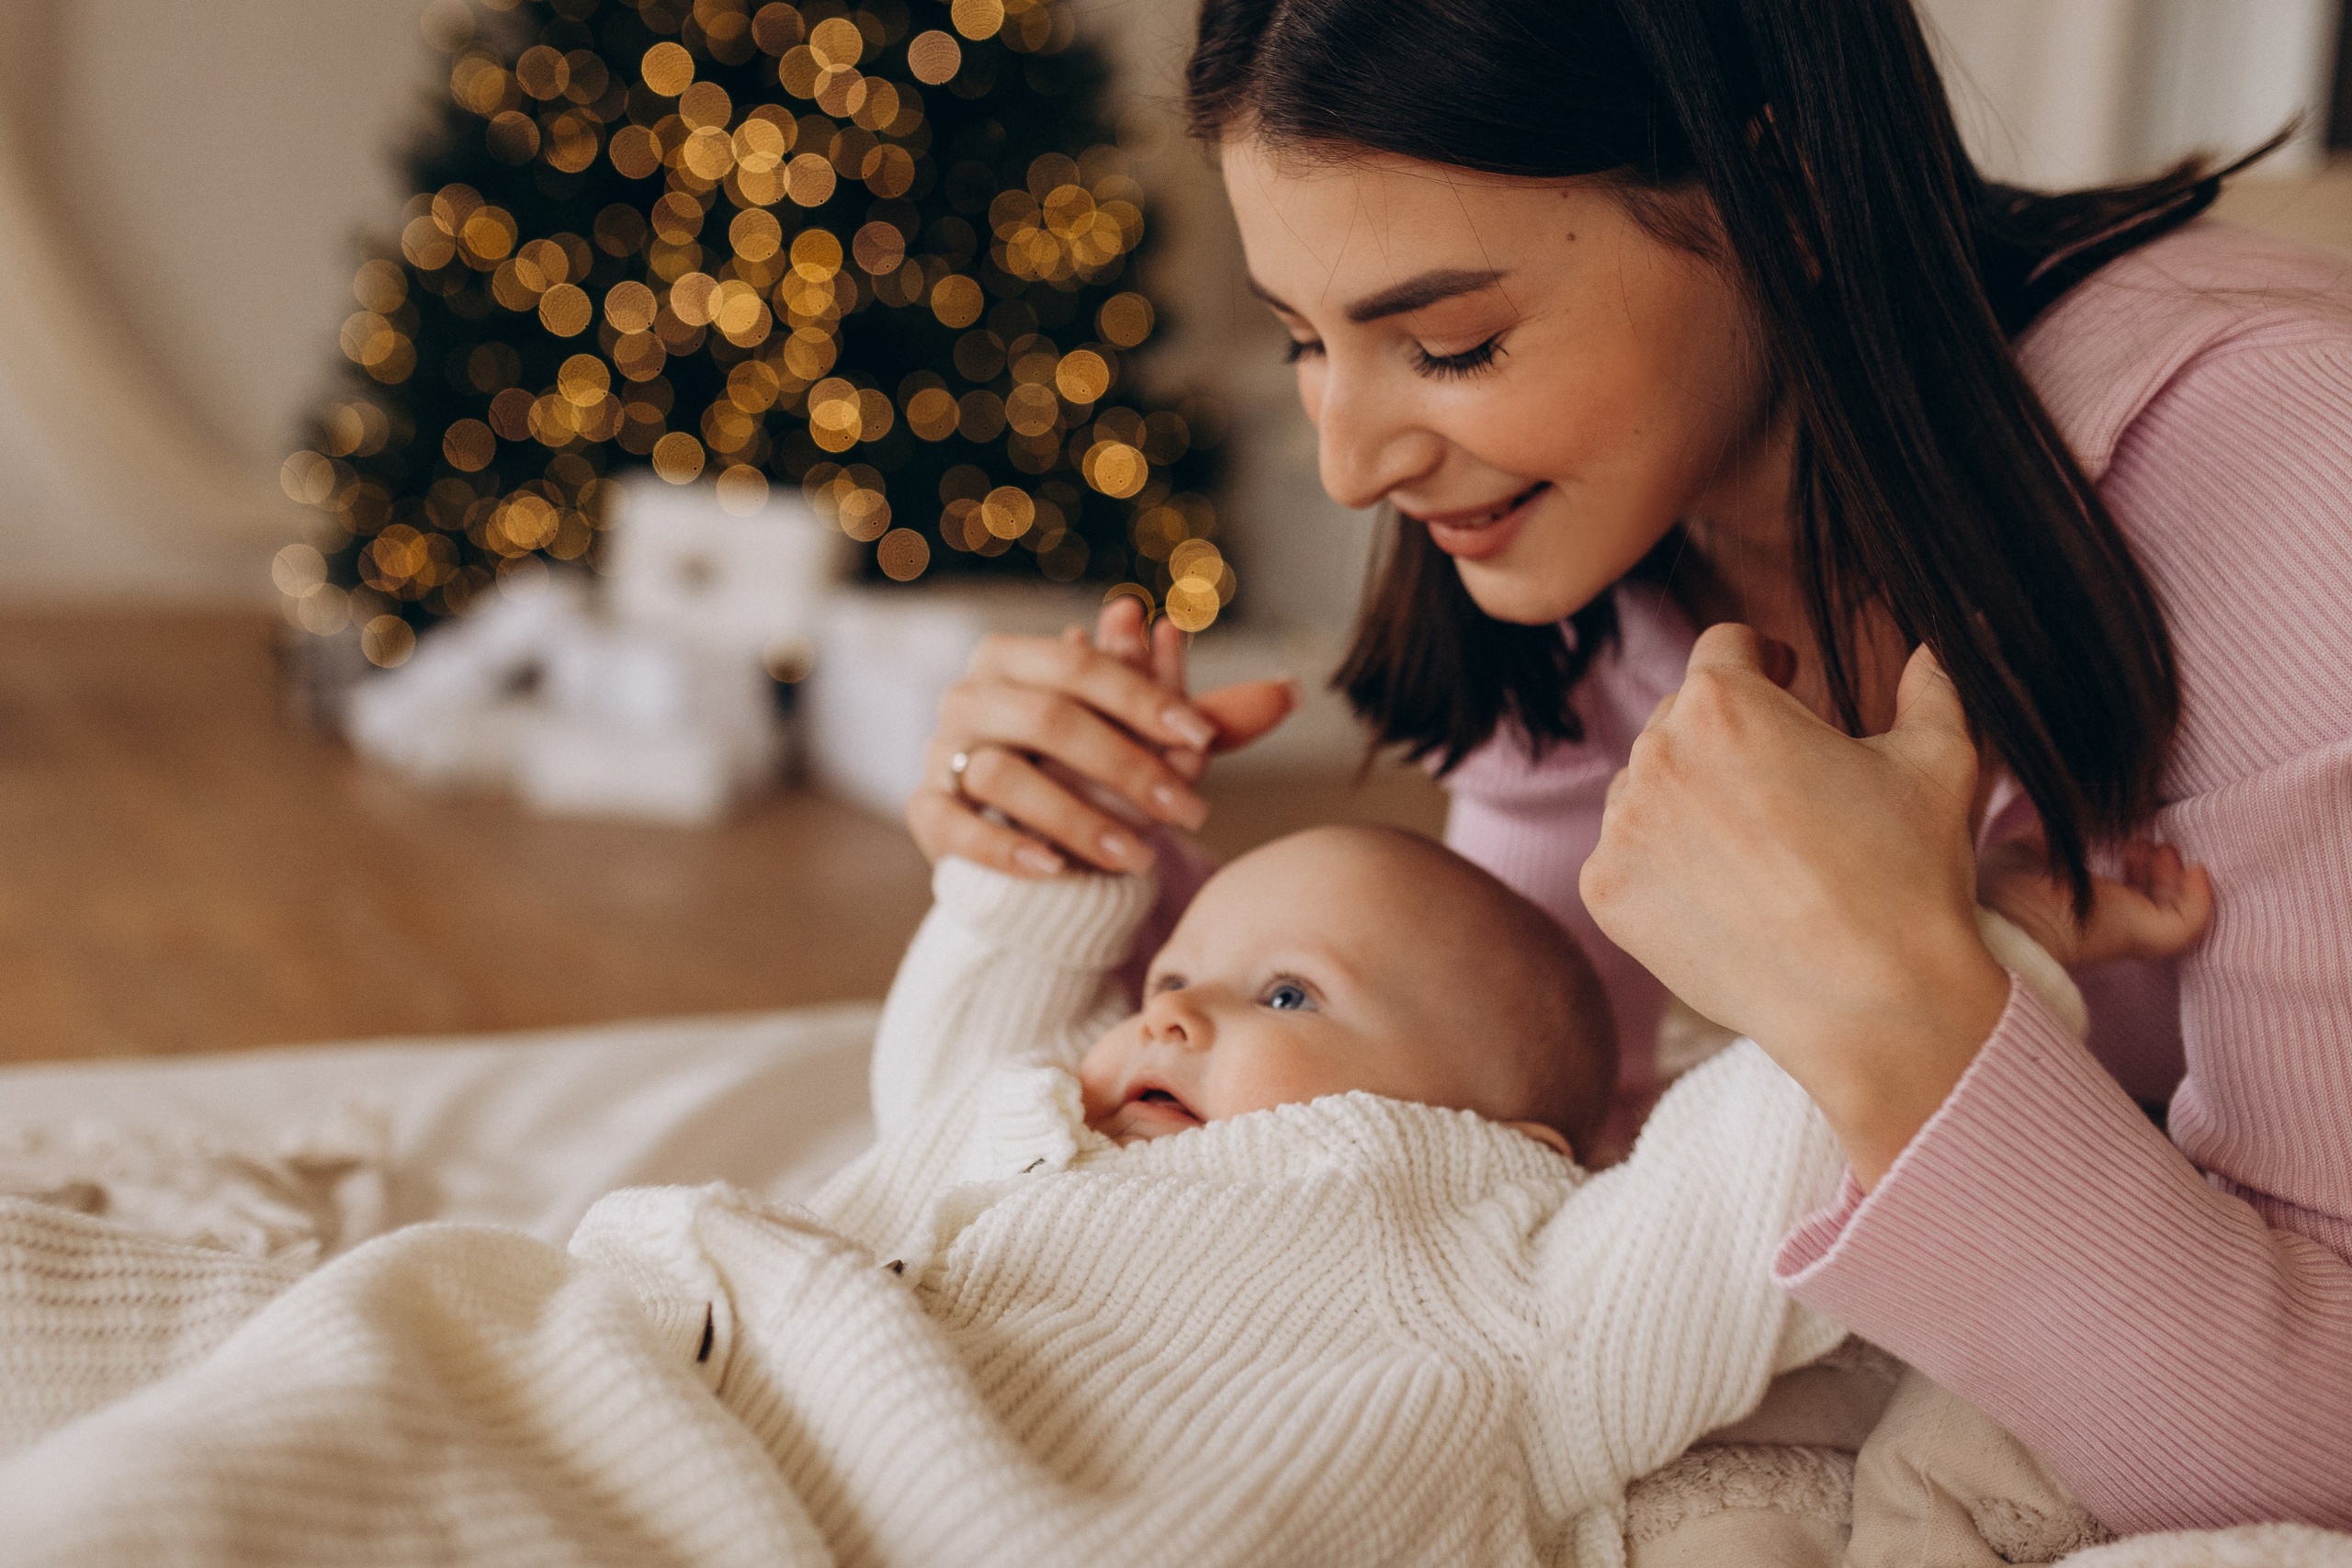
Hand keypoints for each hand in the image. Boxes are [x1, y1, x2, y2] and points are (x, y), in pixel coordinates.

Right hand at [908, 596, 1298, 876]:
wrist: (1039, 852)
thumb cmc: (1100, 780)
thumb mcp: (1154, 750)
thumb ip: (1208, 723)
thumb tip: (1291, 690)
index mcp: (1018, 657)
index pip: (1080, 663)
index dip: (1144, 697)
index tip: (1200, 739)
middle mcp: (970, 695)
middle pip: (1046, 716)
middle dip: (1125, 765)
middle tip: (1187, 808)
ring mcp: (941, 754)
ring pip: (1001, 774)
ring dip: (1076, 817)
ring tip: (1138, 855)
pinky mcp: (926, 815)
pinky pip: (953, 826)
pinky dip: (1003, 846)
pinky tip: (1053, 867)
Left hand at [1581, 626, 2010, 1187]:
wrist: (1874, 1004)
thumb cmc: (1910, 876)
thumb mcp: (1939, 760)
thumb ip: (1931, 685)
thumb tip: (1937, 648)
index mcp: (1722, 702)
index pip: (1725, 648)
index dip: (1763, 663)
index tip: (1785, 685)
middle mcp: (1654, 753)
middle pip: (1681, 719)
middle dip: (1730, 738)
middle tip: (1783, 788)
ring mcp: (1620, 826)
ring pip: (1648, 787)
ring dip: (1691, 800)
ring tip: (1758, 850)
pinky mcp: (1604, 891)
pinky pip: (1627, 854)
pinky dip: (1666, 865)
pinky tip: (1727, 896)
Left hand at [1979, 833, 2212, 969]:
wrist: (1999, 919)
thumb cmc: (1999, 887)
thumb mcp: (2025, 847)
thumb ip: (2050, 828)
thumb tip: (2074, 805)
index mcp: (2079, 903)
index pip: (2121, 891)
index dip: (2135, 862)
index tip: (2131, 837)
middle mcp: (2106, 920)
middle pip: (2151, 902)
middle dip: (2159, 867)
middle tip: (2149, 843)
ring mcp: (2127, 930)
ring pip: (2173, 914)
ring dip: (2176, 879)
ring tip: (2159, 850)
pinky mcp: (2141, 936)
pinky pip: (2187, 926)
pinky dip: (2200, 900)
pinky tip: (2193, 869)